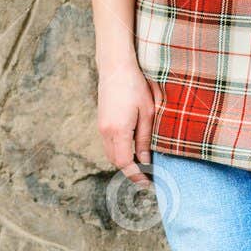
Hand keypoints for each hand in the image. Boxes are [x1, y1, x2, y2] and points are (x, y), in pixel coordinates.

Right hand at [97, 61, 155, 186]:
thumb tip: (145, 160)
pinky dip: (119, 152)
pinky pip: (109, 144)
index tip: (147, 183)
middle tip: (148, 177)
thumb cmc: (135, 86)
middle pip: (116, 161)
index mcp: (118, 130)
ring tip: (142, 164)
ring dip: (125, 162)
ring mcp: (101, 127)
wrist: (115, 67)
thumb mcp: (147, 113)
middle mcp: (106, 131)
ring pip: (111, 154)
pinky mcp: (101, 122)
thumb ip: (145, 139)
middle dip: (131, 171)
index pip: (125, 163)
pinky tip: (133, 149)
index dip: (136, 175)